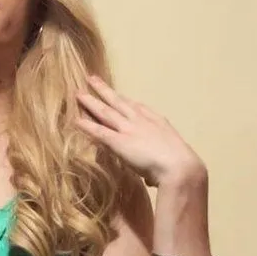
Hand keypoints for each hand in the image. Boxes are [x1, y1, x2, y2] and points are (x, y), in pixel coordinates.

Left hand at [76, 75, 205, 186]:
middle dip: (105, 90)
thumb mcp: (171, 153)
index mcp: (156, 121)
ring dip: (91, 102)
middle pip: (118, 102)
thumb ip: (158, 157)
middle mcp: (141, 120)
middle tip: (92, 79)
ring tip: (78, 93)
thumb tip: (151, 176)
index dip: (124, 99)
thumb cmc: (181, 165)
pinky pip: (99, 132)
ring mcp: (129, 129)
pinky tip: (75, 120)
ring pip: (106, 112)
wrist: (179, 167)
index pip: (136, 106)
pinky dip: (87, 125)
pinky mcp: (119, 142)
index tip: (116, 93)